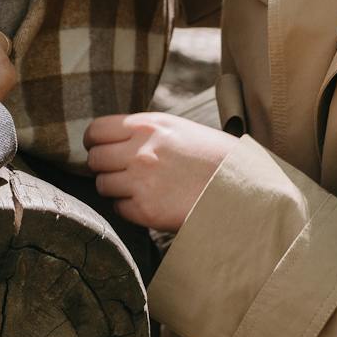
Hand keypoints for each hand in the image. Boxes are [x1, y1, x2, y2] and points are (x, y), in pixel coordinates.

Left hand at [84, 112, 236, 231]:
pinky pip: (119, 208)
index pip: (96, 131)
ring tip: (140, 188)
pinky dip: (129, 208)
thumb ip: (144, 132)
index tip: (100, 150)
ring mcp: (141, 181)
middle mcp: (141, 150)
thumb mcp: (178, 130)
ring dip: (116, 189)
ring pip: (103, 185)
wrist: (241, 187)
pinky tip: (151, 203)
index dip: (94, 142)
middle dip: (103, 167)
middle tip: (120, 172)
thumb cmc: (211, 157)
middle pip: (94, 159)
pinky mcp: (146, 210)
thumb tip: (111, 141)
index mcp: (149, 125)